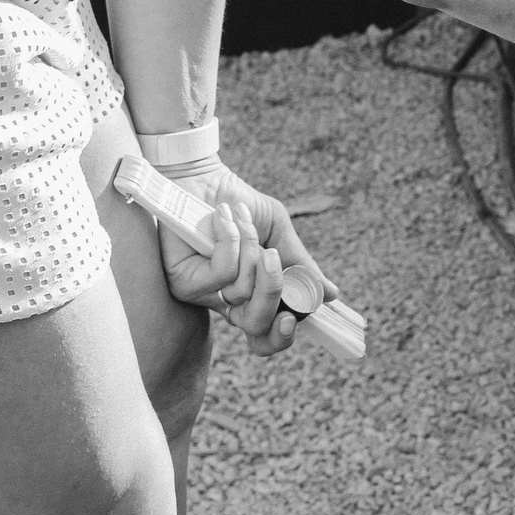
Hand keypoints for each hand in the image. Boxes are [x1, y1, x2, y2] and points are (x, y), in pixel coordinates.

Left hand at [159, 164, 338, 357]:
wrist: (204, 177)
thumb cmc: (241, 205)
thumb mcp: (278, 233)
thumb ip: (300, 265)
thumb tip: (331, 295)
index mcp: (251, 297)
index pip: (265, 337)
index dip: (281, 337)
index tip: (294, 319)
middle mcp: (225, 302)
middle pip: (256, 325)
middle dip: (272, 290)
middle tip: (273, 255)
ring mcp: (202, 294)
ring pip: (242, 292)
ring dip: (250, 248)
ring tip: (241, 218)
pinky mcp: (183, 280)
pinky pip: (223, 273)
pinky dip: (232, 240)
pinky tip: (223, 217)